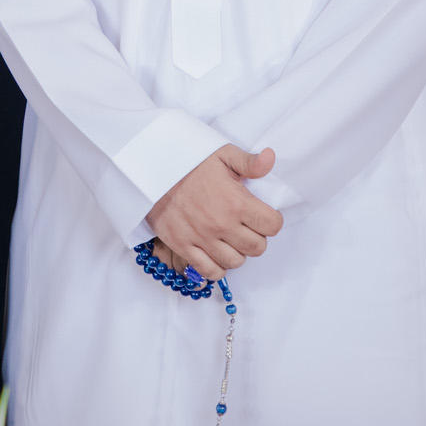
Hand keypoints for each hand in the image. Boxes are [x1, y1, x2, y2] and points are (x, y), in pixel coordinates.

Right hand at [147, 146, 282, 280]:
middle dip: (256, 237)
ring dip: (237, 253)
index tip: (262, 215)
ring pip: (236, 262)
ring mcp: (202, 238)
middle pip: (257, 247)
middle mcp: (222, 225)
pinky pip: (209, 271)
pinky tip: (216, 254)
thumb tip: (270, 158)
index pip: (272, 225)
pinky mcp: (184, 247)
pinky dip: (217, 267)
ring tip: (231, 239)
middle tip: (246, 226)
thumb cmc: (189, 163)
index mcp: (236, 202)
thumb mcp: (222, 154)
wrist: (152, 171)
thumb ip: (249, 162)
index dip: (271, 220)